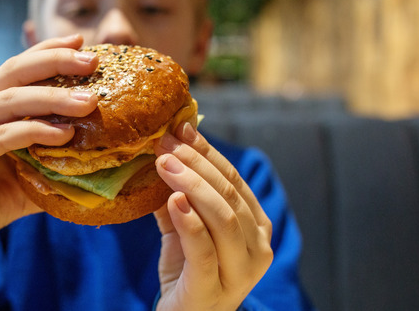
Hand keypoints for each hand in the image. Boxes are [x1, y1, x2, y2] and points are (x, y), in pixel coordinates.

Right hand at [0, 34, 98, 248]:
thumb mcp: (25, 180)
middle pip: (14, 73)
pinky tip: (62, 135)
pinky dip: (31, 132)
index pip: (17, 68)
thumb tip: (98, 165)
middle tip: (92, 61)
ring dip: (52, 99)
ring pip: (9, 101)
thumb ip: (54, 166)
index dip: (47, 51)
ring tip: (89, 103)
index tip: (81, 42)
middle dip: (55, 62)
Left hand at [153, 122, 272, 310]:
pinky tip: (173, 200)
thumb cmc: (186, 273)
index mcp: (256, 229)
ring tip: (164, 163)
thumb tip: (161, 151)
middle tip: (166, 142)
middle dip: (196, 163)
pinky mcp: (212, 291)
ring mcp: (240, 274)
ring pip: (223, 219)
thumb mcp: (182, 228)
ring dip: (192, 185)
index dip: (207, 152)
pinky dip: (190, 222)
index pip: (234, 180)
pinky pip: (204, 251)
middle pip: (229, 195)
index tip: (181, 128)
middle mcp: (257, 250)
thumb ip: (176, 195)